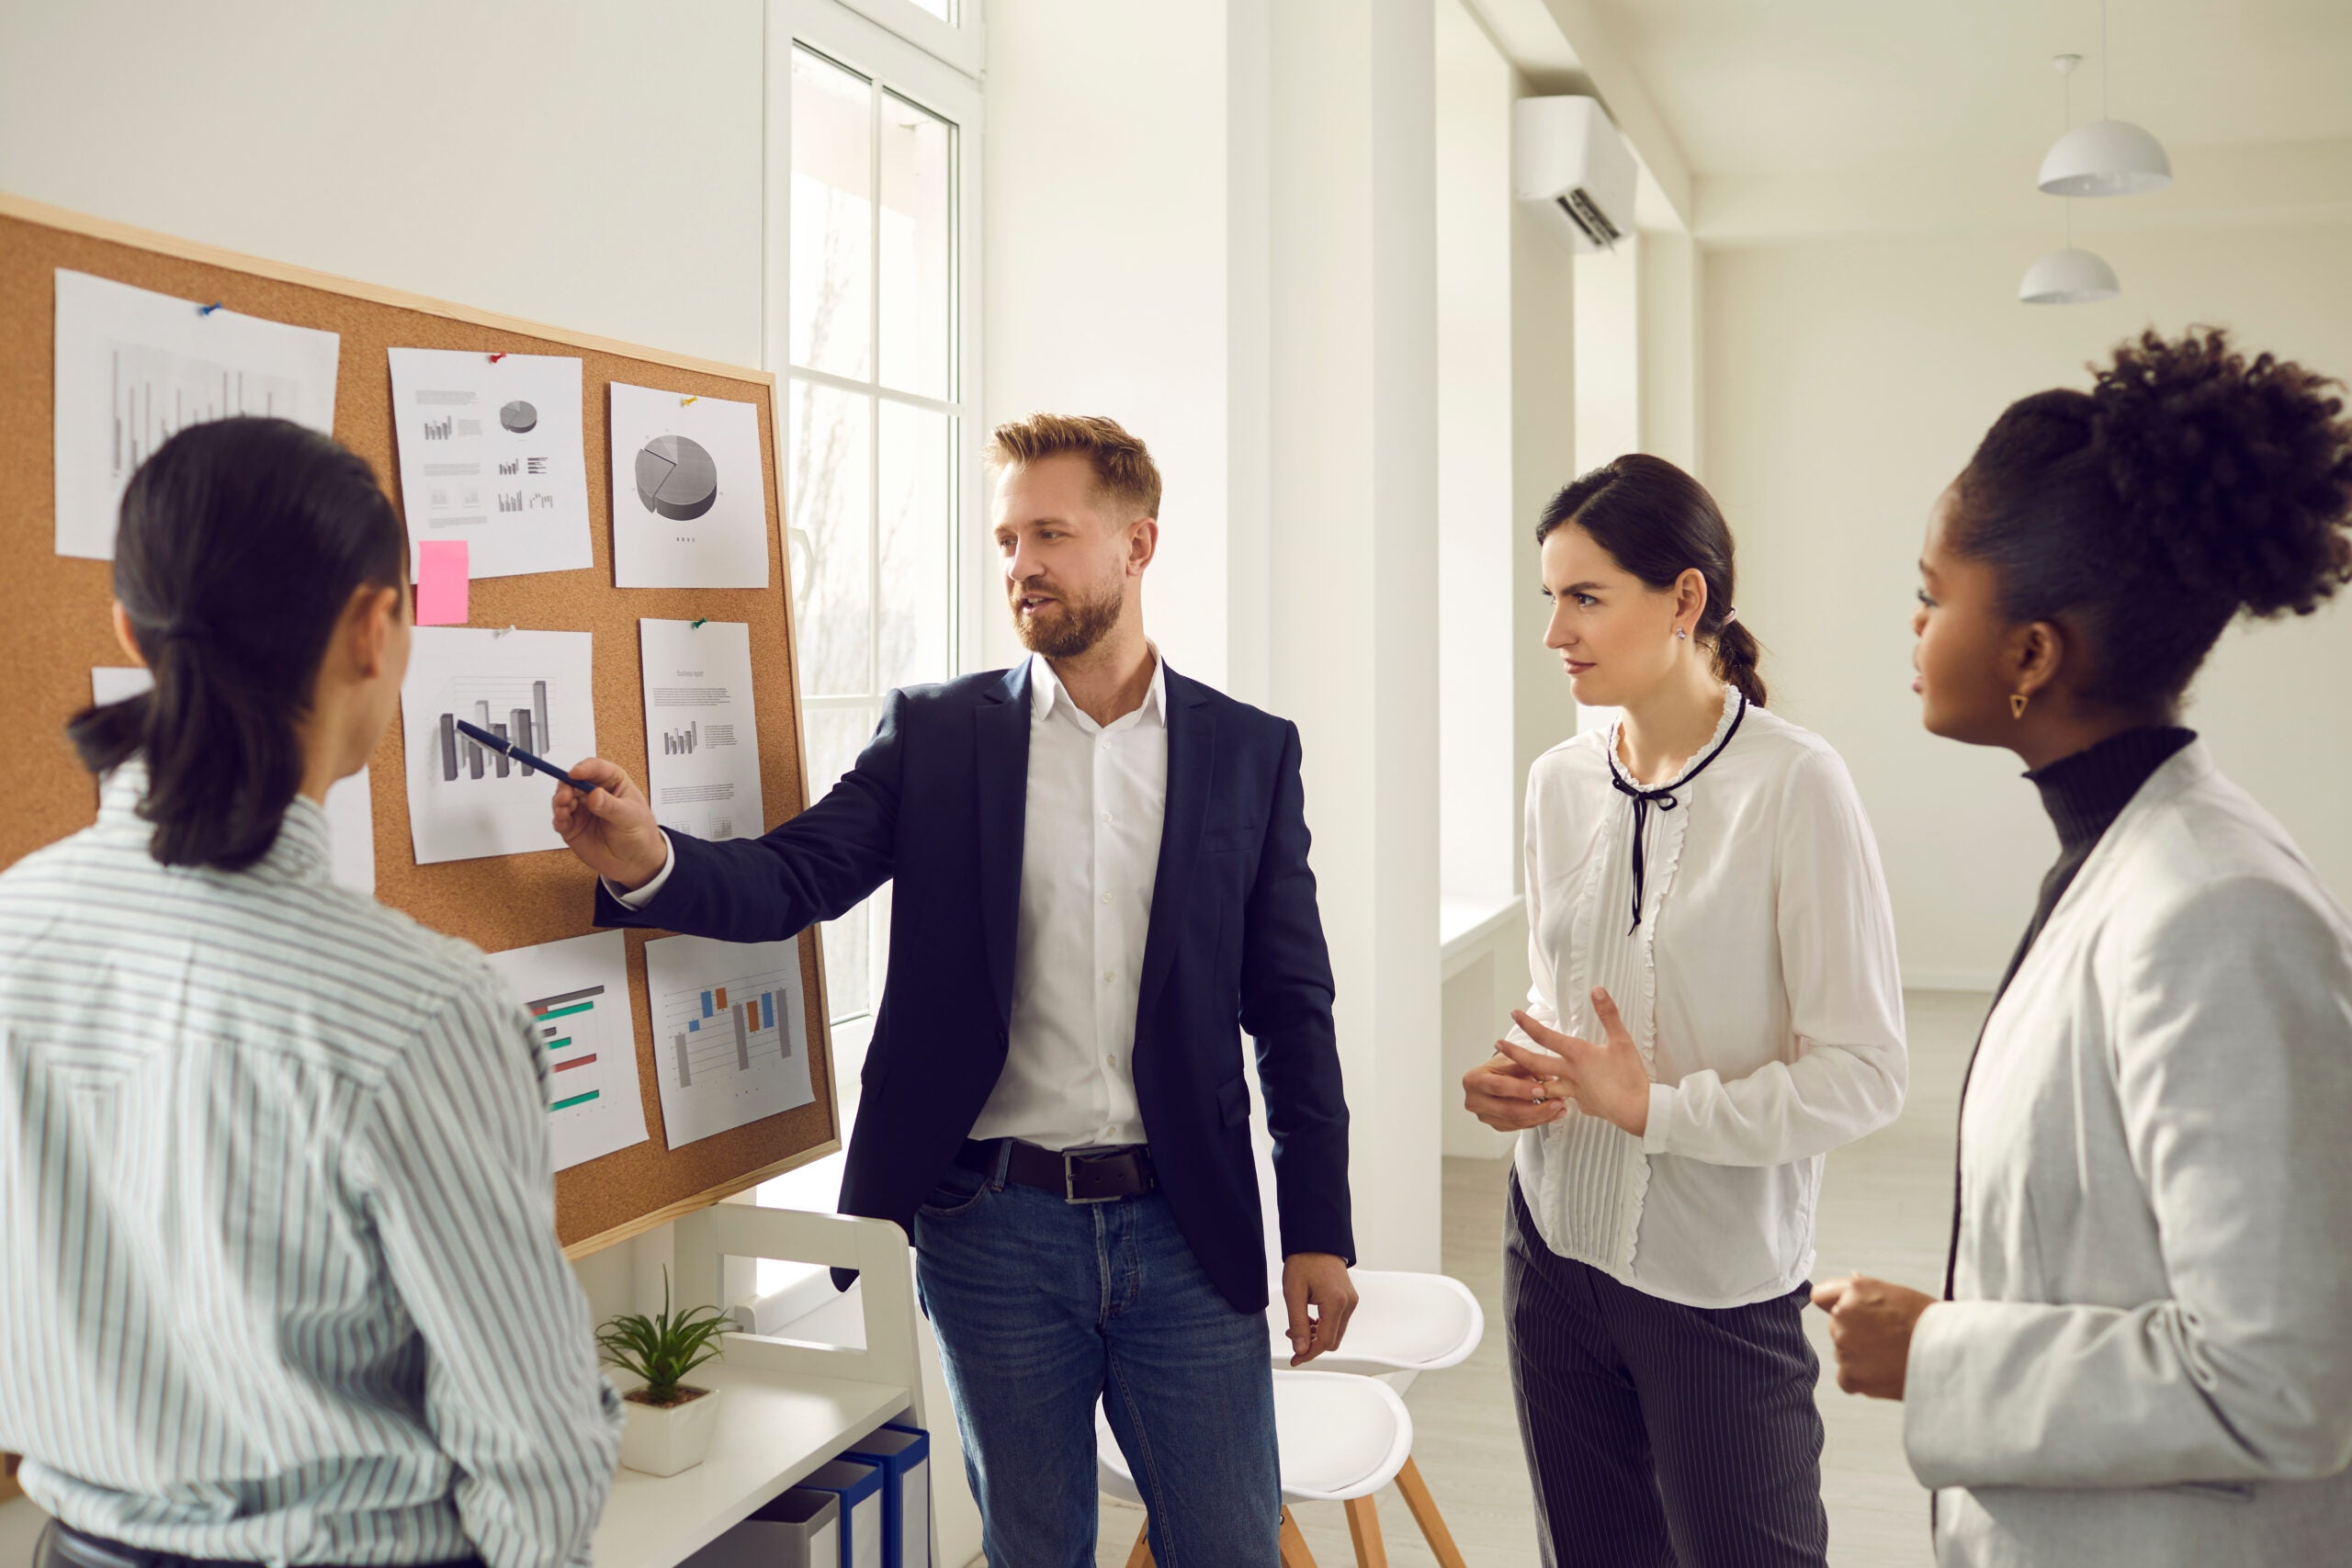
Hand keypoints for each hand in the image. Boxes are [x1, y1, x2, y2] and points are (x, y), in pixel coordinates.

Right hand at [549, 758, 667, 890]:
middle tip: (566, 796)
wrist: (635, 862)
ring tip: (564, 810)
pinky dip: (557, 818)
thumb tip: (595, 795)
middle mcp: (594, 792)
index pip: (596, 768)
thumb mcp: (631, 817)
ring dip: (559, 801)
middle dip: (566, 786)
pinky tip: (562, 822)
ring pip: (563, 798)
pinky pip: (559, 818)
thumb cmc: (640, 833)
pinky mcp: (573, 826)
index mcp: (612, 782)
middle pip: (573, 781)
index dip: (584, 768)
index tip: (575, 773)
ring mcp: (582, 809)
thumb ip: (611, 806)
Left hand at [1282, 1253, 1357, 1366]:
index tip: (1296, 1359)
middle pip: (1333, 1340)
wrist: (1316, 1240)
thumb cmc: (1304, 1261)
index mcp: (1336, 1302)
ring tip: (1297, 1328)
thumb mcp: (1293, 1293)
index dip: (1309, 1353)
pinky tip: (1308, 1321)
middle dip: (1313, 1345)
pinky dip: (1324, 1326)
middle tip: (1293, 1339)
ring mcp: (1351, 1301)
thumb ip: (1298, 1324)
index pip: (1326, 1342)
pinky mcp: (1349, 1299)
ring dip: (1318, 1336)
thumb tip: (1301, 1350)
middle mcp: (1348, 1303)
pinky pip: (1338, 1321)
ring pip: (1336, 1332)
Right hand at [1464, 1049, 1568, 1131]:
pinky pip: (1519, 1127)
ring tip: (1560, 1108)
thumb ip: (1528, 1066)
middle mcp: (1475, 1101)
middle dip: (1536, 1108)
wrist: (1494, 1076)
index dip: (1521, 1089)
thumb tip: (1548, 1079)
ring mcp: (1485, 1116)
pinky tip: (1552, 1114)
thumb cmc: (1501, 1066)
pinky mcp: (1496, 1125)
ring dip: (1541, 1116)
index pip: (1498, 1086)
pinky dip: (1538, 1121)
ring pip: (1516, 1121)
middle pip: (1508, 1110)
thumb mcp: (1512, 1059)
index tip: (1541, 1089)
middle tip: (1556, 1102)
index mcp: (1473, 1080)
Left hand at [1499, 988, 1650, 1136]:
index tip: (1514, 1014)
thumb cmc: (1630, 1076)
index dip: (1528, 1024)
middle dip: (1514, 1053)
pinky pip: (1564, 1100)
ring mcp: (1573, 1092)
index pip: (1545, 1036)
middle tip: (1497, 1045)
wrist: (1637, 1111)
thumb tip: (1597, 990)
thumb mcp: (1622, 1040)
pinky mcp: (1582, 1105)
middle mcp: (1569, 1073)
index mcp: (1577, 1055)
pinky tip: (1560, 1097)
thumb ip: (1608, 1014)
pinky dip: (1557, 1097)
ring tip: (1516, 1077)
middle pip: (1534, 1063)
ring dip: (1528, 1080)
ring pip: (1543, 1086)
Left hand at [1811, 1274, 1936, 1399]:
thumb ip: (1863, 1290)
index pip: (1821, 1296)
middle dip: (1855, 1334)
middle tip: (1887, 1340)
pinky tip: (1885, 1374)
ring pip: (1844, 1354)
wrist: (1949, 1354)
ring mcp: (1844, 1346)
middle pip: (1837, 1329)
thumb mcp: (1895, 1293)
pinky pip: (1847, 1379)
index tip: (1851, 1315)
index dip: (1837, 1305)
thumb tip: (1849, 1283)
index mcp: (1854, 1290)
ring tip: (1892, 1357)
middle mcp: (1842, 1315)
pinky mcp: (1850, 1376)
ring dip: (1860, 1357)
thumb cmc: (1928, 1322)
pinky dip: (1862, 1380)